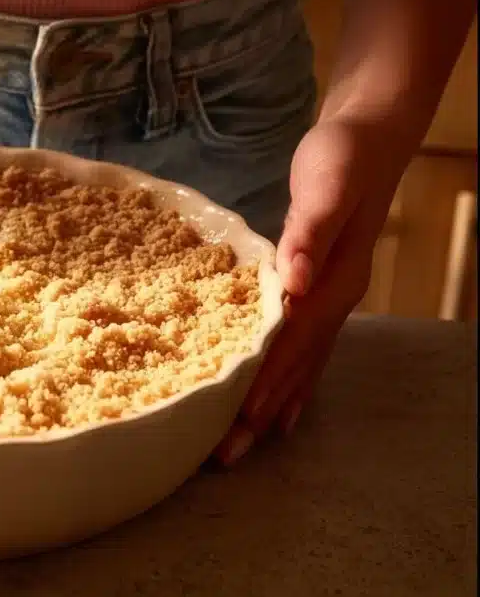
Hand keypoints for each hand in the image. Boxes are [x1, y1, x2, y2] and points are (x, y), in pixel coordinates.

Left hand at [217, 117, 405, 463]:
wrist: (368, 138)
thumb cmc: (341, 159)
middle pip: (295, 369)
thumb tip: (293, 282)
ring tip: (246, 445)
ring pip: (301, 366)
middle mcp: (335, 302)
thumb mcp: (324, 188)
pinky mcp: (320, 291)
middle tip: (226, 458)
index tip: (237, 422)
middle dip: (261, 413)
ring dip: (272, 405)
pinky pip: (305, 350)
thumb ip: (308, 235)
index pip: (291, 345)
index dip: (265, 383)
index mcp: (332, 284)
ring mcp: (331, 300)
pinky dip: (291, 381)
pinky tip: (279, 404)